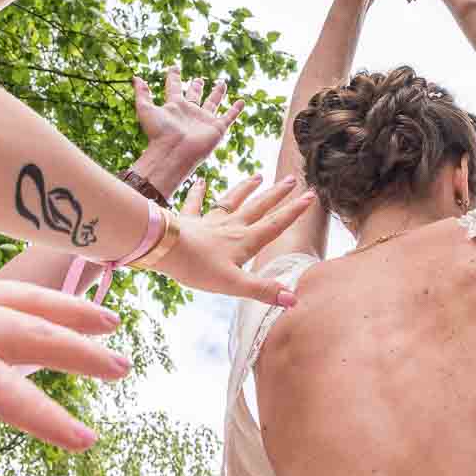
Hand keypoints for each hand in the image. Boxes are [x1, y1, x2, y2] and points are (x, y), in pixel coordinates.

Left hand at [0, 227, 127, 451]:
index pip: (1, 388)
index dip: (45, 417)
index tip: (86, 440)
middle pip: (29, 333)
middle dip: (79, 353)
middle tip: (123, 366)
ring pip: (20, 300)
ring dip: (66, 311)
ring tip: (106, 320)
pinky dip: (24, 296)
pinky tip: (30, 304)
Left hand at [132, 64, 244, 186]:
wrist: (173, 154)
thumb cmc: (158, 134)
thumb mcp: (145, 110)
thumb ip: (142, 94)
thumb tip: (136, 77)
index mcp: (174, 107)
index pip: (174, 88)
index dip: (173, 77)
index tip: (173, 67)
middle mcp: (190, 112)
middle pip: (194, 96)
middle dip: (196, 86)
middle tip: (199, 79)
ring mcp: (204, 120)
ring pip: (213, 103)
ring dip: (218, 93)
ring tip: (222, 83)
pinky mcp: (217, 128)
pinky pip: (229, 117)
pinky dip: (236, 110)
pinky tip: (242, 102)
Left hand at [149, 175, 316, 305]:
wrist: (165, 248)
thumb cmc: (198, 267)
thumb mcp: (234, 284)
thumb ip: (263, 290)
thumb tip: (293, 299)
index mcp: (245, 241)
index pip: (275, 224)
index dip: (294, 211)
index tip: (310, 195)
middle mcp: (231, 226)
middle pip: (258, 207)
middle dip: (276, 194)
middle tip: (291, 179)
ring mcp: (210, 221)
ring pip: (232, 201)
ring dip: (245, 188)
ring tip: (257, 176)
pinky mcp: (189, 221)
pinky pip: (195, 203)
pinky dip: (198, 192)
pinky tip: (200, 181)